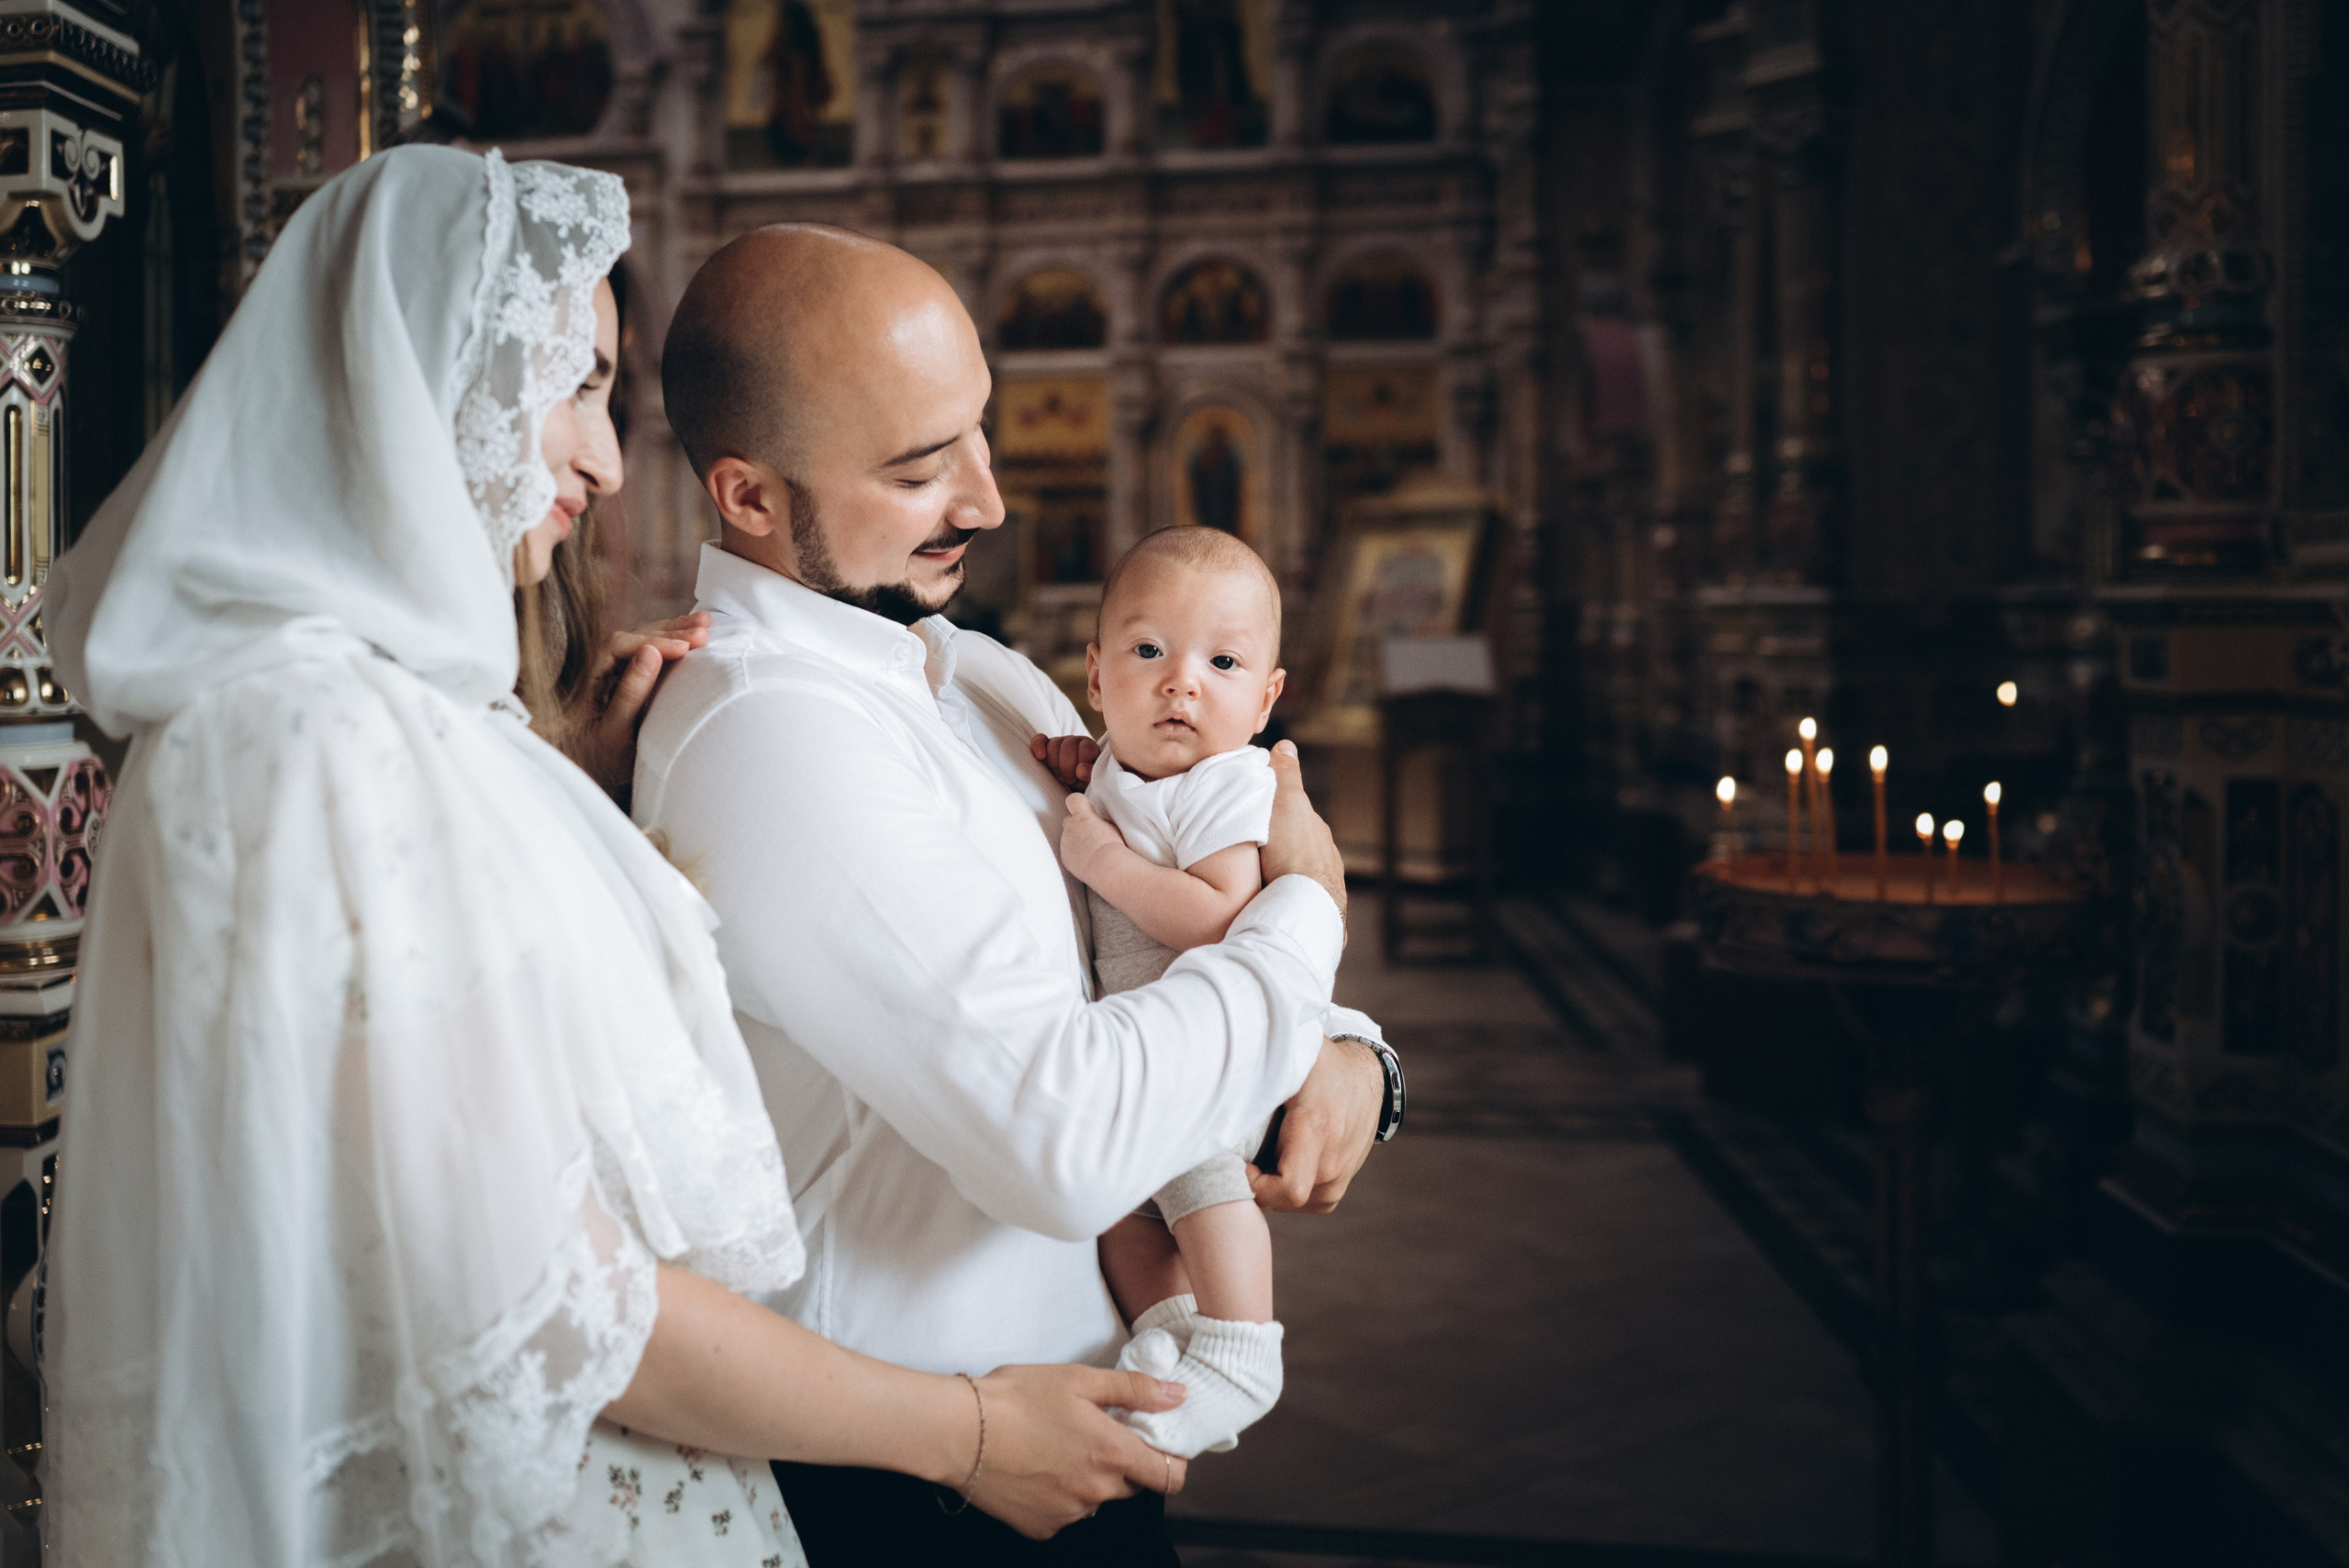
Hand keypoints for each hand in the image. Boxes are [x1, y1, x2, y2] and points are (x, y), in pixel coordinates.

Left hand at [565, 612, 710, 801]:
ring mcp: (616, 671)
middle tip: (704, 631)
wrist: (595, 777)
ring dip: (676, 630)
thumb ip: (630, 692)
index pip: (620, 645)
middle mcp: (600, 668)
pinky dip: (674, 641)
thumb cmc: (602, 759)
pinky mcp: (631, 678)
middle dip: (671, 631)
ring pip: (645, 639)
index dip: (654, 642)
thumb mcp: (616, 731)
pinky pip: (652, 652)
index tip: (685, 648)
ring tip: (706, 624)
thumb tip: (649, 653)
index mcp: (589, 677)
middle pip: (635, 636)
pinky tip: (694, 636)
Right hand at [968, 1365, 1189, 1538]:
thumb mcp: (1079, 1379)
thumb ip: (1134, 1389)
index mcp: (1112, 1454)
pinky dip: (1060, 1494)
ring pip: (1097, 1498)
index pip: (1170, 1476)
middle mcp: (1096, 1492)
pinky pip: (1066, 1513)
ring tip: (1058, 1445)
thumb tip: (1177, 1395)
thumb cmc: (1016, 1398)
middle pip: (1132, 1485)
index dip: (1171, 1460)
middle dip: (1123, 1462)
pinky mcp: (1042, 1527)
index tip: (1156, 1443)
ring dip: (1090, 1478)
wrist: (959, 1431)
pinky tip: (1038, 1467)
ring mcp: (1069, 1514)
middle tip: (1095, 1431)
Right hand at [1030, 732, 1100, 791]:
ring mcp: (1060, 743)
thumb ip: (1090, 775)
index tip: (1078, 777)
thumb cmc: (1084, 784)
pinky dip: (1038, 746)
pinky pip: (1040, 739)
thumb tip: (1080, 770)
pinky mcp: (1046, 746)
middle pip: (1068, 745)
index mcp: (1090, 748)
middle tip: (1069, 780)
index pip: (1085, 748)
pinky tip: (1040, 756)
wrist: (1073, 789)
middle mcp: (1076, 742)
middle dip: (1066, 766)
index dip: (1080, 764)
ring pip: (1054, 744)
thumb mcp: (1091, 782)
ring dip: (1054, 763)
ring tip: (1059, 777)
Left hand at [1058, 794, 1128, 888]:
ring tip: (1091, 850)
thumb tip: (1095, 822)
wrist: (1106, 866)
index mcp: (1082, 815)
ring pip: (1067, 838)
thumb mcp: (1110, 825)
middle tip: (1090, 834)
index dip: (1078, 803)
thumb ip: (1097, 820)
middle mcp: (1070, 826)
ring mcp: (1065, 842)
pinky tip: (1087, 859)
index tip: (1083, 808)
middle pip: (1069, 820)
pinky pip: (1067, 852)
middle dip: (1077, 825)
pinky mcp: (1064, 857)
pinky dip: (1074, 855)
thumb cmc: (1113, 845)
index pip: (1073, 800)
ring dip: (1076, 841)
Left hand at [1247, 1036, 1381, 1212]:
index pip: (1288, 1188)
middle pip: (1282, 1200)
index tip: (1240, 1162)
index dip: (1255, 1185)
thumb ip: (1261, 1064)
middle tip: (1241, 1156)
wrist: (1367, 1076)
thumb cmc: (1322, 1065)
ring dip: (1273, 1188)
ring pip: (1294, 1205)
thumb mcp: (1293, 1056)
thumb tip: (1227, 1061)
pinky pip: (1311, 1202)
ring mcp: (1341, 1176)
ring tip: (1260, 1157)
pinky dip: (1292, 1192)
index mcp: (1315, 1129)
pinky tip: (1280, 1164)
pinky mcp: (1343, 1182)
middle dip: (1256, 1184)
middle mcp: (1332, 1161)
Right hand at [1258, 740, 1345, 920]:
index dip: (1274, 812)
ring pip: (1295, 871)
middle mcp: (1324, 856)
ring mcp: (1322, 884)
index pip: (1294, 815)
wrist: (1304, 905)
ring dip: (1279, 872)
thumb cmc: (1293, 851)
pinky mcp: (1314, 909)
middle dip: (1278, 844)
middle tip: (1248, 847)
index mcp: (1316, 830)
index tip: (1252, 815)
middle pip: (1296, 844)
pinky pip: (1295, 895)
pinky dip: (1283, 893)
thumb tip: (1286, 744)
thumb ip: (1286, 776)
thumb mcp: (1285, 803)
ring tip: (1254, 877)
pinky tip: (1268, 898)